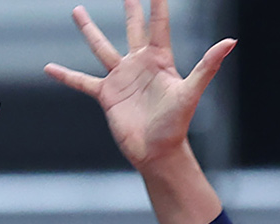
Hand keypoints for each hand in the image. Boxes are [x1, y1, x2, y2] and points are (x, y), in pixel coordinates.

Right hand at [45, 0, 233, 171]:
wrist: (157, 152)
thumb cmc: (177, 124)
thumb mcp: (191, 91)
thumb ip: (208, 65)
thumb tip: (230, 41)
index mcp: (160, 59)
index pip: (158, 23)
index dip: (157, 2)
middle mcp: (139, 64)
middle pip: (133, 28)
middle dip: (130, 8)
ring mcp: (121, 78)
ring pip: (101, 47)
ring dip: (89, 30)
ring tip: (77, 11)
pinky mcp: (106, 95)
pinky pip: (82, 81)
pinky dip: (66, 75)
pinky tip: (49, 67)